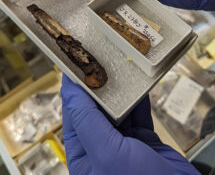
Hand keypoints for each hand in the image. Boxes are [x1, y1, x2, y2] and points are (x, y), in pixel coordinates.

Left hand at [61, 74, 199, 174]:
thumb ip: (87, 121)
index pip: (74, 114)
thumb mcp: (107, 154)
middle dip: (100, 86)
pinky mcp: (143, 140)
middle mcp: (101, 148)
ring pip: (119, 109)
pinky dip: (140, 99)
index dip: (74, 88)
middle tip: (103, 60)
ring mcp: (123, 144)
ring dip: (121, 90)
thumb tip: (70, 91)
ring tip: (122, 68)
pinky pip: (139, 113)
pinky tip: (140, 85)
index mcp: (84, 154)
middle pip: (97, 109)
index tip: (77, 63)